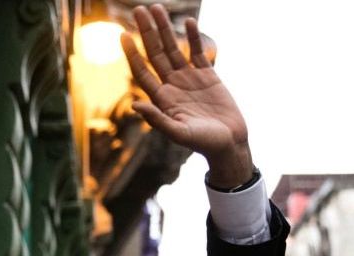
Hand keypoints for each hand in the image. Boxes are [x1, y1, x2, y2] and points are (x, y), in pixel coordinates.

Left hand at [122, 4, 252, 187]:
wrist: (230, 144)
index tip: (123, 35)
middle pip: (155, 54)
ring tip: (157, 8)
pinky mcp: (208, 76)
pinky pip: (197, 52)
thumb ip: (158, 120)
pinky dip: (193, 37)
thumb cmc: (204, 144)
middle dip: (147, 32)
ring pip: (174, 49)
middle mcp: (173, 85)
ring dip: (165, 29)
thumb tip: (135, 105)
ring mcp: (190, 79)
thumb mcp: (180, 134)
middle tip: (138, 10)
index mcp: (163, 99)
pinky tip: (188, 22)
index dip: (133, 54)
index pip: (142, 72)